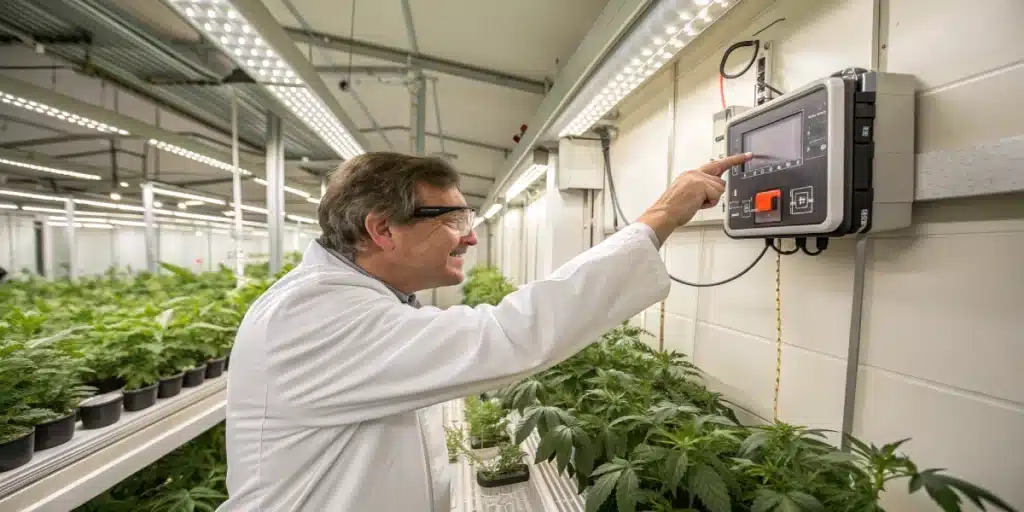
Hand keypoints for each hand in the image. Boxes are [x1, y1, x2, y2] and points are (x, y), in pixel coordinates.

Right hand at [638, 152, 752, 242]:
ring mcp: (698, 178)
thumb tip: (715, 191)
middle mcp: (695, 173)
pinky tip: (696, 204)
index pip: (716, 164)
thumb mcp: (688, 193)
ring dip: (710, 200)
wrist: (664, 213)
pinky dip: (709, 203)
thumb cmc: (674, 208)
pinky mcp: (702, 185)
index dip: (733, 160)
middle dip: (713, 194)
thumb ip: (702, 188)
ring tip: (694, 203)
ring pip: (719, 188)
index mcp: (691, 174)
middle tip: (697, 201)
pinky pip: (716, 195)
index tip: (747, 156)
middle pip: (720, 182)